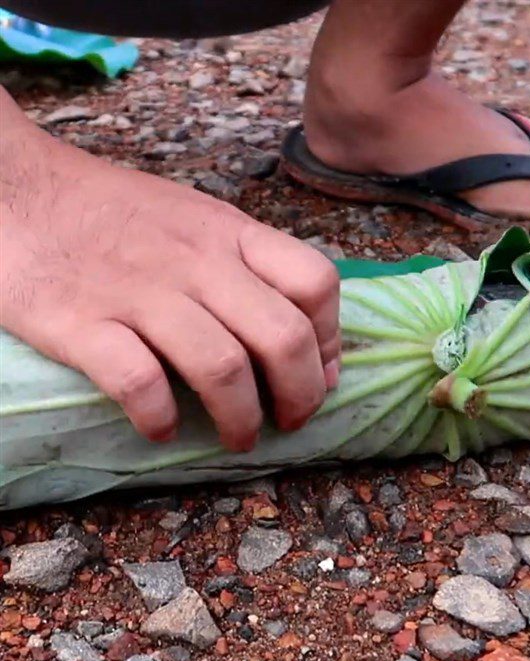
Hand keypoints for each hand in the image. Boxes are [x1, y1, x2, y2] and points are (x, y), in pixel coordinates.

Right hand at [1, 106, 339, 449]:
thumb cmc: (116, 214)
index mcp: (230, 233)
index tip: (320, 375)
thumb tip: (309, 340)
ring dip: (240, 419)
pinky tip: (161, 428)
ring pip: (222, 368)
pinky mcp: (80, 322)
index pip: (315, 283)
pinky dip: (160, 417)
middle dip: (300, 395)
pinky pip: (139, 383)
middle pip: (282, 337)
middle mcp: (196, 262)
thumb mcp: (199, 220)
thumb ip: (253, 269)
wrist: (14, 187)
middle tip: (288, 421)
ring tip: (238, 436)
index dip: (331, 340)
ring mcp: (139, 292)